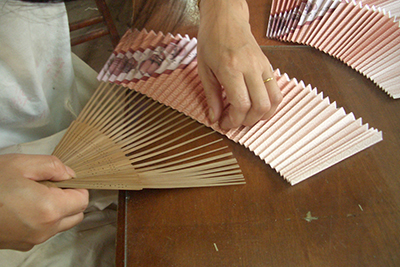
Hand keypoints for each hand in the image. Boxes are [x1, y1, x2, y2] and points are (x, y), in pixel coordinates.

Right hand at [0, 154, 88, 250]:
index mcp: (49, 209)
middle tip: (51, 185)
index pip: (83, 200)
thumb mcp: (20, 164)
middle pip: (76, 215)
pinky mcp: (21, 245)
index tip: (64, 179)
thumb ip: (53, 166)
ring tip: (35, 194)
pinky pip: (44, 232)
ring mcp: (33, 240)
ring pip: (61, 225)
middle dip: (71, 199)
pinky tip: (24, 206)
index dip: (77, 186)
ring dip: (58, 210)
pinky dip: (44, 219)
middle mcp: (45, 229)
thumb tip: (70, 175)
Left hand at [197, 0, 281, 128]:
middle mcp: (250, 67)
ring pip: (274, 100)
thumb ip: (211, 96)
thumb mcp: (204, 69)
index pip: (241, 104)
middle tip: (235, 121)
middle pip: (260, 106)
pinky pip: (277, 90)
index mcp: (231, 68)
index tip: (225, 124)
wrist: (226, 19)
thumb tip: (214, 117)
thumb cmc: (212, 41)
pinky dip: (270, 104)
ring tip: (248, 116)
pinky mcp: (268, 65)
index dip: (234, 121)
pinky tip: (256, 105)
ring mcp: (262, 66)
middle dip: (248, 121)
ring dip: (262, 115)